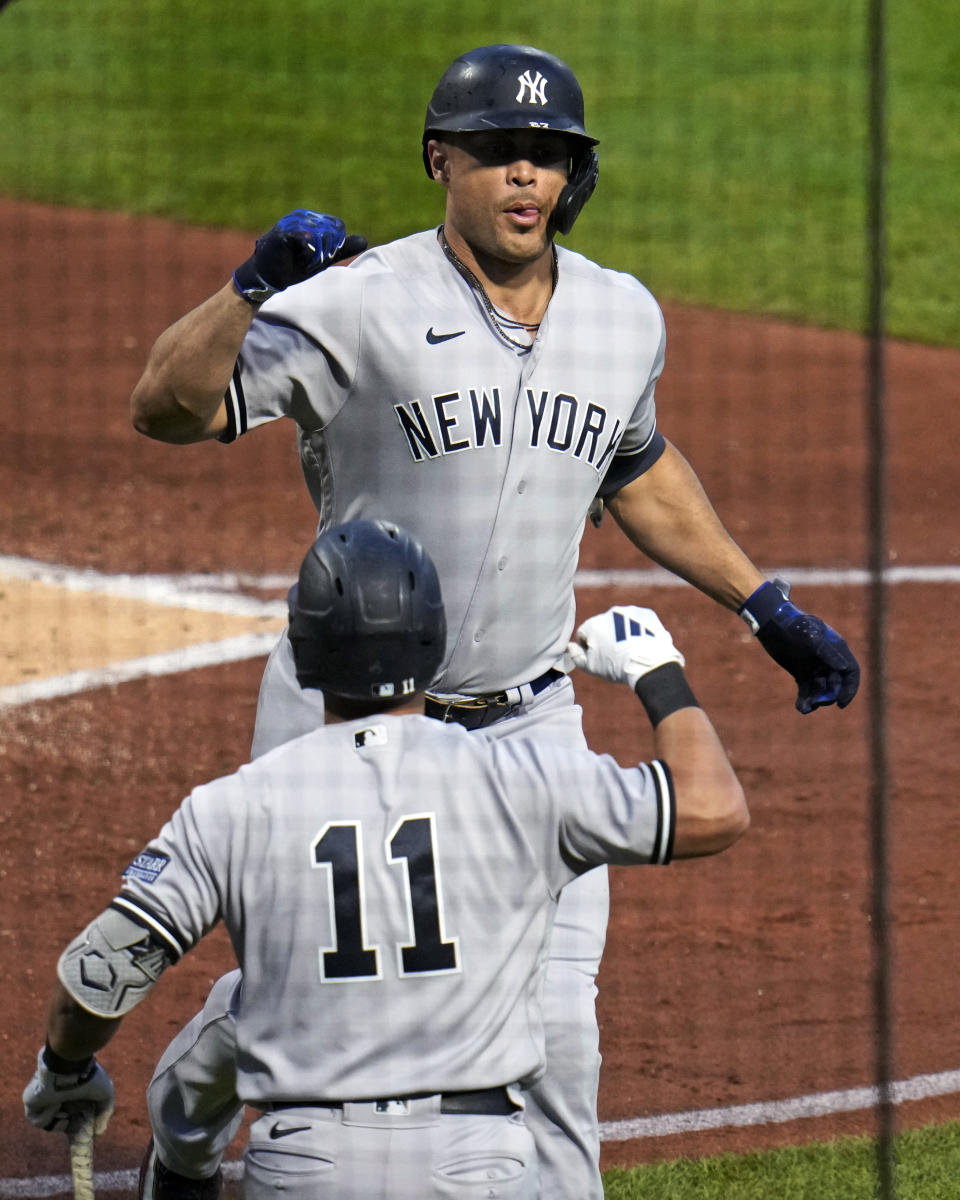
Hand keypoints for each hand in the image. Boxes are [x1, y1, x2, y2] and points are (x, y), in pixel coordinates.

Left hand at [23, 1048, 113, 1134]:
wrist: (69, 1065)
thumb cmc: (89, 1077)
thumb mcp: (105, 1093)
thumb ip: (105, 1112)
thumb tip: (99, 1132)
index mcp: (77, 1098)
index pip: (78, 1121)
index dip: (82, 1134)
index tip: (87, 1144)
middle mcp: (62, 1100)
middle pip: (64, 1126)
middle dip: (72, 1135)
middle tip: (76, 1142)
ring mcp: (46, 1102)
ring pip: (50, 1125)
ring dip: (59, 1123)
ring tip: (65, 1113)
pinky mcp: (32, 1103)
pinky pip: (36, 1120)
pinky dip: (47, 1116)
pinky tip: (55, 1103)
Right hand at [233, 209, 367, 304]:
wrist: (268, 278)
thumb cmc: (293, 266)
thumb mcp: (323, 257)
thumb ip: (342, 248)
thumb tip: (365, 240)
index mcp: (311, 219)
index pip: (337, 227)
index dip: (334, 245)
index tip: (320, 257)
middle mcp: (302, 216)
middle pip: (332, 232)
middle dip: (325, 252)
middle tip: (310, 261)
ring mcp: (291, 223)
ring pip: (321, 237)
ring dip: (316, 256)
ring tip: (303, 262)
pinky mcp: (283, 233)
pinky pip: (308, 240)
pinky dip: (308, 256)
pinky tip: (299, 261)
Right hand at [564, 606, 683, 689]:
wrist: (649, 663)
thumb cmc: (617, 667)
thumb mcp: (591, 667)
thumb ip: (576, 656)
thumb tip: (570, 646)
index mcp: (593, 624)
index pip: (584, 634)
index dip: (588, 648)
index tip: (598, 658)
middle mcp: (610, 613)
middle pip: (603, 626)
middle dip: (606, 638)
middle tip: (616, 656)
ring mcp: (629, 612)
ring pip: (622, 623)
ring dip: (623, 633)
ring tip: (631, 650)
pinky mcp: (646, 614)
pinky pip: (638, 622)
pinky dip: (638, 631)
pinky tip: (642, 644)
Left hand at [739, 580, 859, 713]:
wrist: (772, 623)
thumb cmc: (793, 626)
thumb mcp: (811, 638)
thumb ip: (827, 652)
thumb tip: (844, 668)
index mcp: (837, 649)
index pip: (851, 672)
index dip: (850, 689)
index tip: (841, 703)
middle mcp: (828, 660)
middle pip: (836, 684)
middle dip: (829, 695)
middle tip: (817, 701)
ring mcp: (815, 667)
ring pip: (821, 690)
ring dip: (816, 700)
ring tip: (805, 706)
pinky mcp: (801, 673)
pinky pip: (807, 691)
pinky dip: (805, 700)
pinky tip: (801, 707)